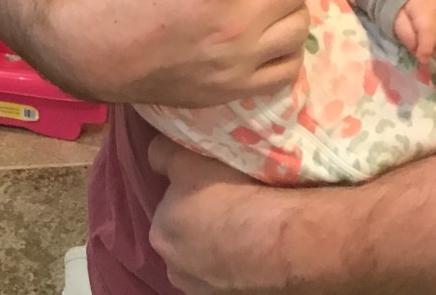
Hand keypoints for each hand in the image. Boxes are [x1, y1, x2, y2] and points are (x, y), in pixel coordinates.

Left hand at [148, 137, 303, 294]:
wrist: (279, 240)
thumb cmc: (230, 193)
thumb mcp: (187, 157)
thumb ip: (163, 155)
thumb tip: (156, 155)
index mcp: (160, 232)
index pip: (169, 206)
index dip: (190, 191)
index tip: (212, 184)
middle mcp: (174, 268)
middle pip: (186, 235)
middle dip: (203, 220)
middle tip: (231, 202)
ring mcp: (204, 290)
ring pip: (208, 258)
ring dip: (221, 244)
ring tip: (248, 225)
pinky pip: (231, 275)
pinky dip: (240, 263)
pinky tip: (257, 246)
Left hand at [394, 0, 435, 62]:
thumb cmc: (405, 12)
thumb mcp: (398, 22)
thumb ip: (407, 36)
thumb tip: (418, 51)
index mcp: (424, 9)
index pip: (429, 31)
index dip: (426, 49)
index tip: (420, 59)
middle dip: (432, 51)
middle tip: (422, 55)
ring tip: (430, 53)